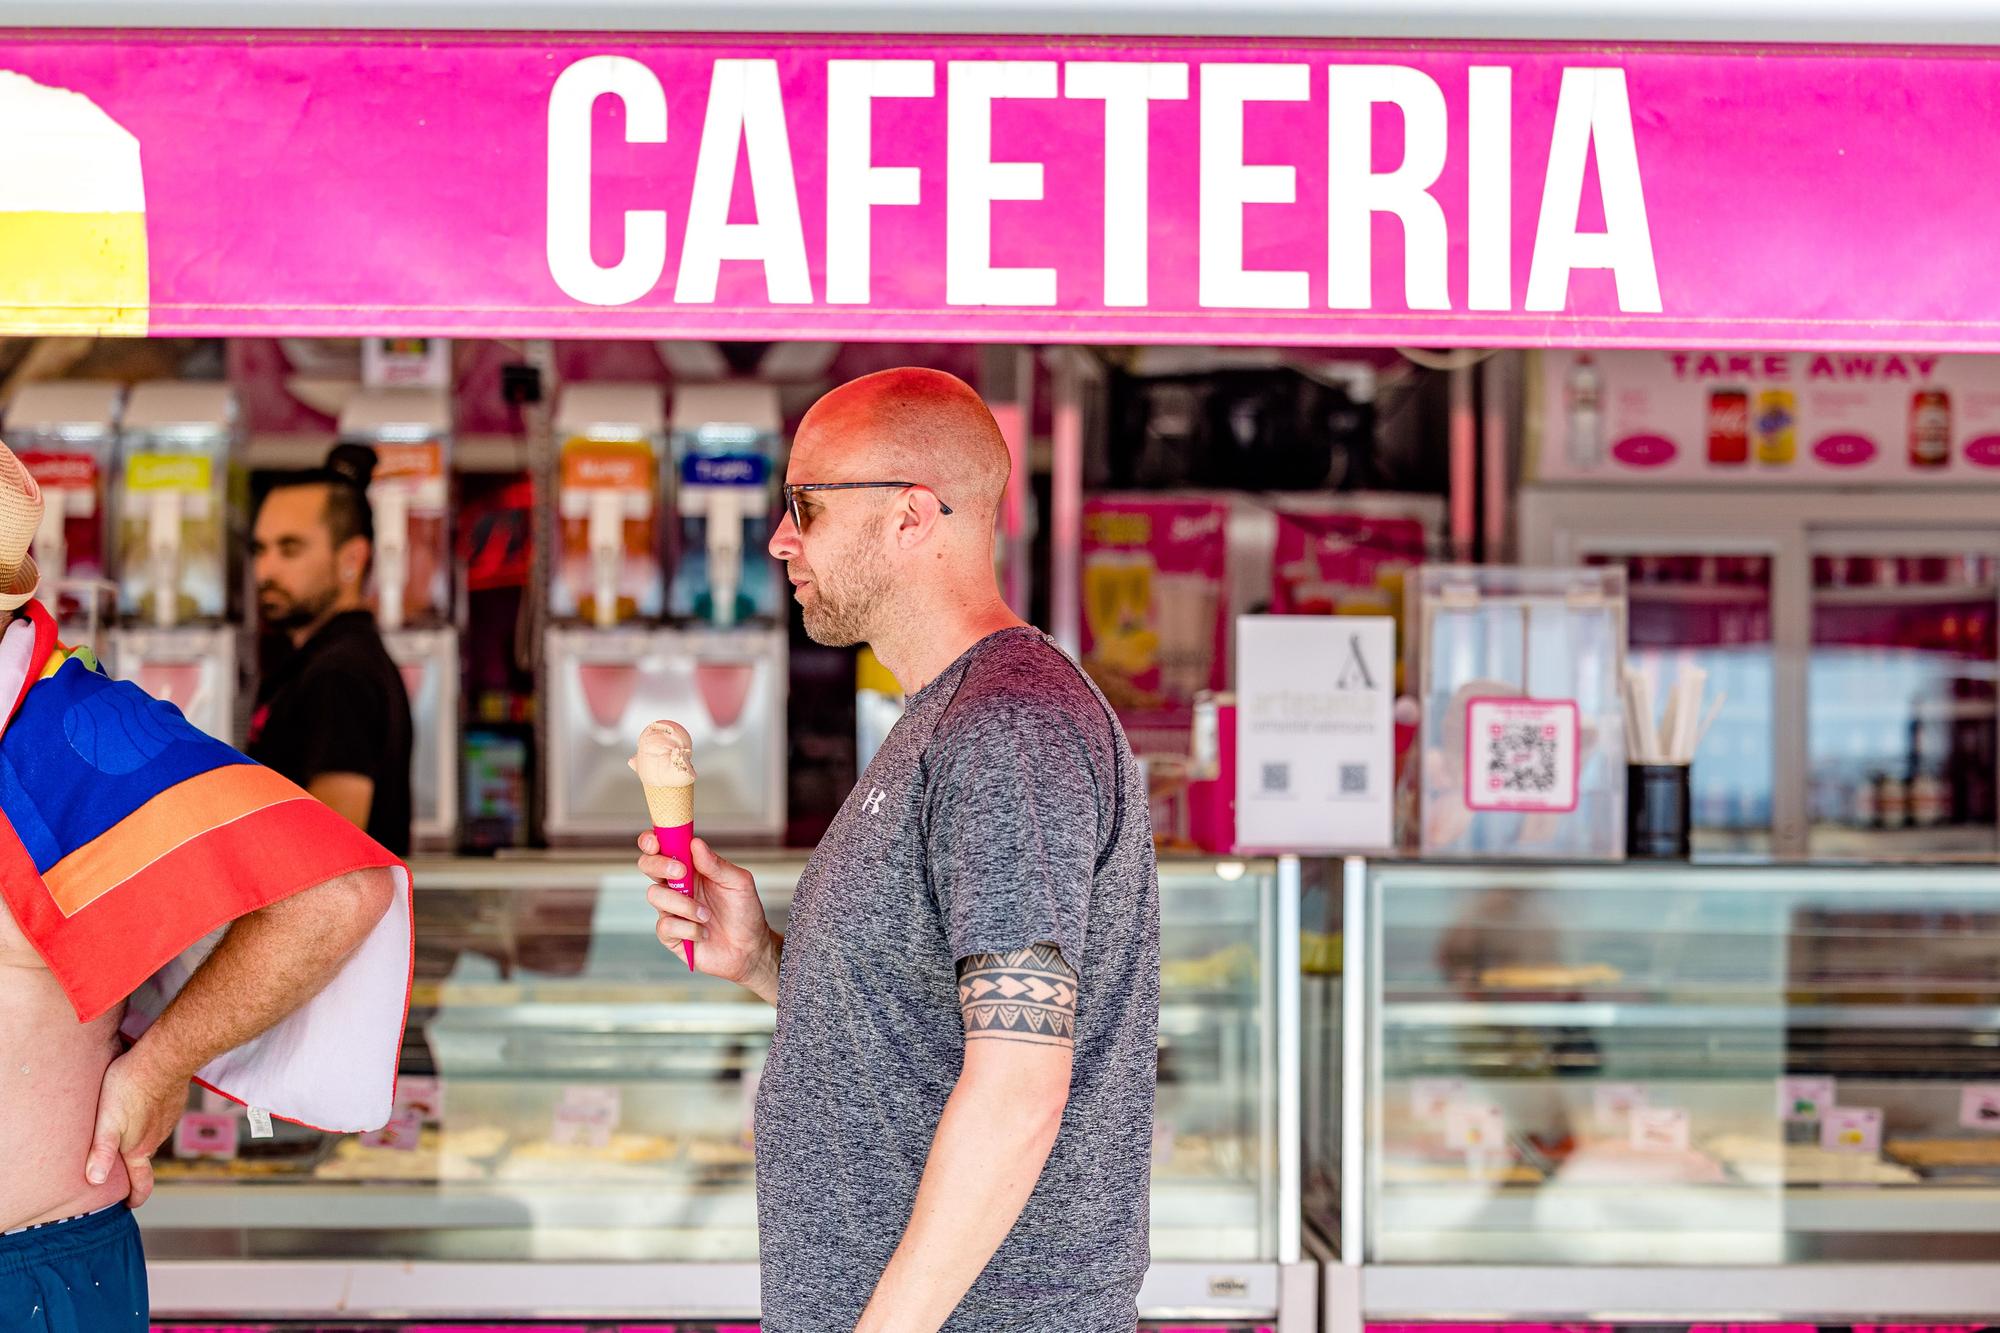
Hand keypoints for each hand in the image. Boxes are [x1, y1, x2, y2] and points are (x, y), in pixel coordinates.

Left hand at [86, 1048, 189, 1208]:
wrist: (165, 1056)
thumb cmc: (130, 1086)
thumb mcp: (107, 1121)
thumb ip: (102, 1152)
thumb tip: (95, 1181)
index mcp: (139, 1148)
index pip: (143, 1182)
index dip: (136, 1196)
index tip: (130, 1203)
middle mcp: (157, 1138)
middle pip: (143, 1157)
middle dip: (131, 1162)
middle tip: (115, 1158)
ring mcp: (168, 1120)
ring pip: (151, 1135)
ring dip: (139, 1136)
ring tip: (123, 1126)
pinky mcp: (173, 1102)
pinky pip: (159, 1116)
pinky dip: (149, 1116)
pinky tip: (138, 1103)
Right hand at [638, 834, 777, 998]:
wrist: (750, 948)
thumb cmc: (744, 912)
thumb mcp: (738, 883)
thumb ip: (716, 864)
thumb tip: (695, 843)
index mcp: (691, 867)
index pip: (663, 847)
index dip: (651, 840)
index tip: (655, 841)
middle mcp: (677, 886)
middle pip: (648, 865)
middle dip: (659, 865)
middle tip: (681, 872)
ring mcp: (671, 909)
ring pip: (656, 895)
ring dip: (684, 904)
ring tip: (707, 915)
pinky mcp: (670, 934)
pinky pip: (665, 925)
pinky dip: (689, 928)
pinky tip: (704, 933)